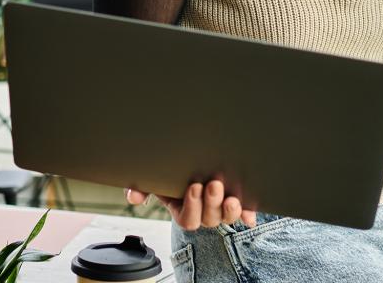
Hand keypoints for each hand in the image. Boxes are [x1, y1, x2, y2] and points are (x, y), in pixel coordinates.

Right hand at [125, 180, 256, 230]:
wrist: (196, 162)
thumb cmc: (175, 173)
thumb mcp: (158, 179)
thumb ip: (144, 186)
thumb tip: (133, 197)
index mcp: (183, 210)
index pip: (188, 219)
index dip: (192, 206)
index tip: (194, 186)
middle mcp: (203, 214)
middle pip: (209, 218)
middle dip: (212, 202)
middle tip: (214, 184)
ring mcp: (221, 210)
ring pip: (226, 217)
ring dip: (230, 209)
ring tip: (231, 196)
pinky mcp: (237, 204)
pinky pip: (245, 214)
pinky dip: (248, 213)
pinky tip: (249, 213)